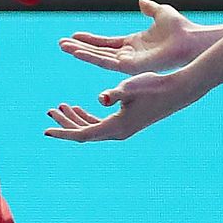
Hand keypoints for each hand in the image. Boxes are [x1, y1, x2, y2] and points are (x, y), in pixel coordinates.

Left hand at [44, 69, 204, 142]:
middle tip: (49, 110)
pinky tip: (77, 107)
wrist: (177, 91)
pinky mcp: (125, 122)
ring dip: (74, 118)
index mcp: (116, 128)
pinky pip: (99, 124)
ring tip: (59, 105)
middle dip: (65, 122)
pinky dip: (86, 116)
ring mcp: (122, 129)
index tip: (45, 130)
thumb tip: (101, 99)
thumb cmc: (154, 86)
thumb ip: (115, 93)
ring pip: (90, 128)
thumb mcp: (131, 87)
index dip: (63, 132)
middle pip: (83, 132)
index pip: (82, 135)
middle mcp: (117, 132)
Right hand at [59, 0, 201, 74]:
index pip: (106, 43)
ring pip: (100, 59)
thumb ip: (150, 8)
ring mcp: (131, 62)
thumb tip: (142, 1)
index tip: (74, 35)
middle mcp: (130, 55)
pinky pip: (108, 63)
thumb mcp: (161, 12)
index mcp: (134, 43)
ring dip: (82, 53)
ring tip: (65, 47)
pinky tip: (79, 52)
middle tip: (61, 44)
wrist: (191, 38)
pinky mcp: (132, 66)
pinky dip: (92, 57)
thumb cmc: (181, 28)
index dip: (90, 40)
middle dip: (80, 48)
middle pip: (99, 52)